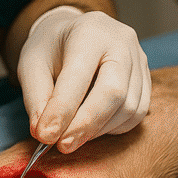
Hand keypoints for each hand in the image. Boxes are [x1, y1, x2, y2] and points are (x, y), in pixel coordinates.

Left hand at [18, 6, 150, 152]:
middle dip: (86, 125)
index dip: (62, 110)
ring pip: (129, 108)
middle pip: (114, 93)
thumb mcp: (31, 64)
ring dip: (98, 130)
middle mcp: (121, 42)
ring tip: (72, 135)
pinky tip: (91, 128)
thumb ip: (36, 97)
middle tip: (62, 145)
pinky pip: (137, 113)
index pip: (79, 76)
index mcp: (89, 32)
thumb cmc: (51, 48)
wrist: (74, 32)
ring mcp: (139, 60)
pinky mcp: (146, 79)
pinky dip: (113, 127)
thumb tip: (44, 133)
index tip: (45, 136)